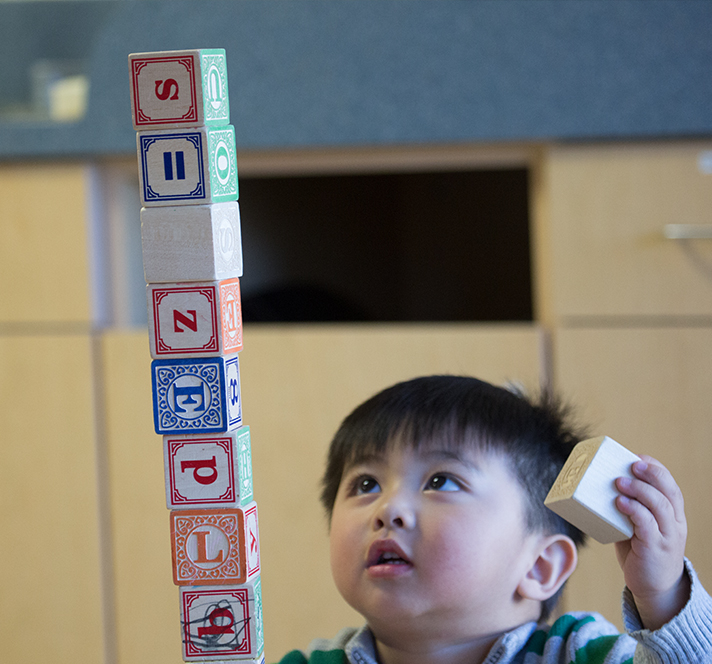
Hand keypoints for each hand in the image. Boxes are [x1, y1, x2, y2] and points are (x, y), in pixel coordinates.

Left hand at [614, 455, 688, 630]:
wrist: (655, 588)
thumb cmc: (642, 551)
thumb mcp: (638, 526)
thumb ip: (628, 509)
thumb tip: (597, 487)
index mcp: (672, 514)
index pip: (670, 485)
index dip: (656, 469)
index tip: (638, 457)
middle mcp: (674, 522)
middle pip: (669, 491)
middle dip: (651, 474)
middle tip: (631, 463)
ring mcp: (667, 536)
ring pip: (660, 505)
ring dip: (639, 490)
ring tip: (619, 482)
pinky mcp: (655, 548)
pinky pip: (647, 525)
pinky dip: (634, 510)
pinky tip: (619, 503)